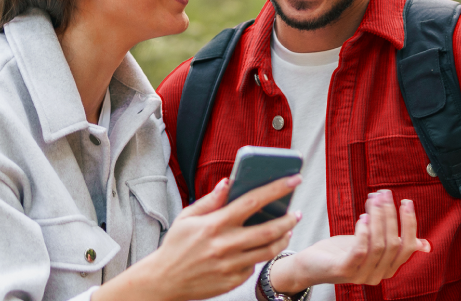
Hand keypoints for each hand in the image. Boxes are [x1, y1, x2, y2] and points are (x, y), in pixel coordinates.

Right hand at [95, 175, 301, 300]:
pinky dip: (260, 256)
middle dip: (288, 219)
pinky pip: (254, 267)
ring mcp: (230, 265)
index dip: (276, 189)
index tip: (293, 180)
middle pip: (268, 230)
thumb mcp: (187, 217)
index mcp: (215, 224)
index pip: (252, 201)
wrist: (164, 281)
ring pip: (268, 251)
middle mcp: (225, 245)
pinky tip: (260, 249)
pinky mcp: (233, 281)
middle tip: (297, 213)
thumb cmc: (175, 246)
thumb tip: (228, 182)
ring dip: (283, 239)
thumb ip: (210, 200)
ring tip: (287, 230)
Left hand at [269, 189, 430, 292]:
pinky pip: (360, 251)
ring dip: (377, 218)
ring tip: (372, 200)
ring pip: (379, 244)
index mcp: (388, 268)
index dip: (409, 223)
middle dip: (390, 214)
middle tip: (384, 194)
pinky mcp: (344, 270)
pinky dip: (363, 232)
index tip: (406, 201)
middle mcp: (378, 274)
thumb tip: (425, 245)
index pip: (407, 247)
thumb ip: (395, 244)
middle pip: (393, 243)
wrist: (310, 266)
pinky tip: (362, 218)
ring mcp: (361, 274)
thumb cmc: (341, 253)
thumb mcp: (372, 246)